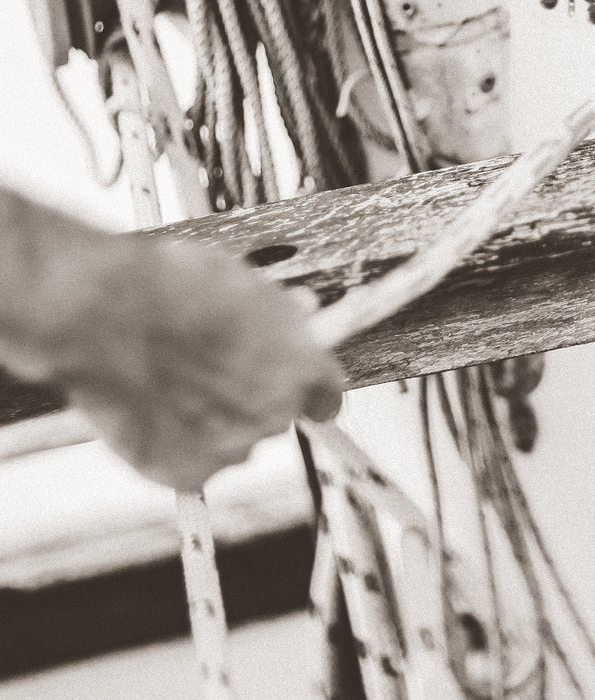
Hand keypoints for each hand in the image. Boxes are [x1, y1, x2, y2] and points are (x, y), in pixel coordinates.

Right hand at [32, 231, 343, 490]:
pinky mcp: (187, 472)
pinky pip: (195, 463)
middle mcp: (275, 412)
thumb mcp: (244, 284)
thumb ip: (280, 313)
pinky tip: (156, 409)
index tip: (302, 390)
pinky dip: (178, 444)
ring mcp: (231, 446)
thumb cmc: (172, 288)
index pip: (327, 393)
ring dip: (216, 420)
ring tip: (173, 382)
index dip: (310, 388)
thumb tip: (301, 313)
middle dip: (254, 393)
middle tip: (212, 367)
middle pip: (276, 412)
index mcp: (299, 364)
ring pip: (236, 439)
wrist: (105, 314)